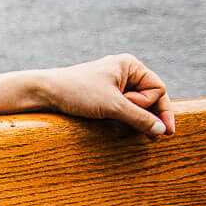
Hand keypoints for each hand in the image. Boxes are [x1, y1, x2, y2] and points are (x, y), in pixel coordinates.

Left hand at [36, 54, 176, 137]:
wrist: (43, 93)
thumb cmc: (77, 93)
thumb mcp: (113, 106)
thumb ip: (139, 118)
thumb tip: (163, 130)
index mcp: (130, 66)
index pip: (157, 89)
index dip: (157, 108)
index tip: (160, 129)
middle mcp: (124, 73)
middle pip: (150, 97)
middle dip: (152, 116)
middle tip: (155, 138)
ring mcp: (113, 85)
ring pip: (137, 105)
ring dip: (140, 119)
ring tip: (147, 137)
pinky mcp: (103, 96)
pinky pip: (123, 108)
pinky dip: (128, 119)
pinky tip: (131, 130)